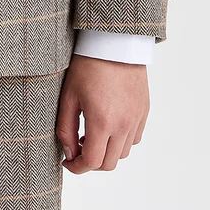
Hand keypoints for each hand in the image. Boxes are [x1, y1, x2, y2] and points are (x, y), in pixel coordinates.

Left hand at [56, 53, 149, 172]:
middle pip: (109, 163)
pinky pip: (134, 138)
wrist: (114, 42)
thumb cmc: (88, 64)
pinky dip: (121, 141)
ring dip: (107, 152)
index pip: (92, 162)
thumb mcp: (69, 95)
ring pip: (123, 153)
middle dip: (91, 162)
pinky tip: (109, 125)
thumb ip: (65, 128)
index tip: (68, 162)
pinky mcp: (144, 111)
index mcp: (102, 121)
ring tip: (92, 134)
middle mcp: (123, 124)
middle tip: (78, 148)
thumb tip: (69, 153)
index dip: (77, 168)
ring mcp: (136, 118)